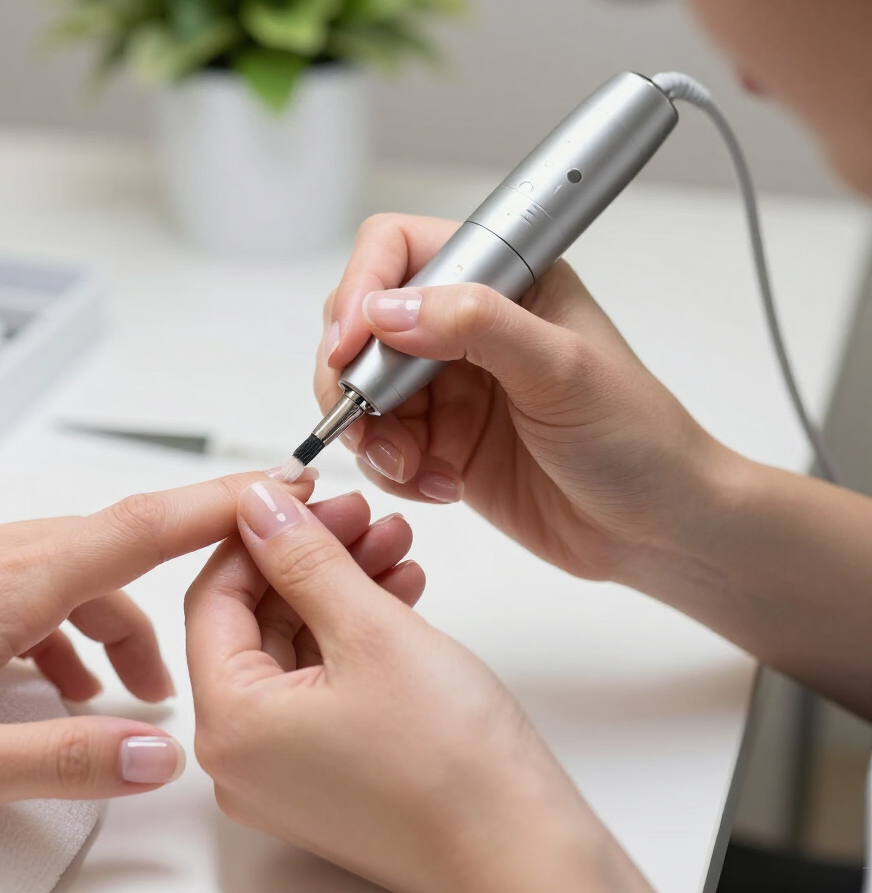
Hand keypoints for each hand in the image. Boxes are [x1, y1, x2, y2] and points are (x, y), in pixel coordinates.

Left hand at [0, 471, 312, 830]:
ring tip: (102, 697)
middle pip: (104, 553)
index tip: (278, 484)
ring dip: (96, 622)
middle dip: (154, 607)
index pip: (137, 526)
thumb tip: (159, 755)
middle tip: (178, 670)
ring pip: (55, 568)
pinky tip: (30, 681)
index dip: (218, 503)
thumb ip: (64, 761)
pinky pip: (8, 578)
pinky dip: (44, 621)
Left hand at [186, 479, 652, 892]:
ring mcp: (284, 771)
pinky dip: (356, 633)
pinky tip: (398, 591)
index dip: (259, 533)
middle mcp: (243, 757)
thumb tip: (261, 506)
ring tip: (393, 545)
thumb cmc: (456, 772)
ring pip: (295, 646)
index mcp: (231, 725)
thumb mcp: (372, 631)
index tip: (299, 492)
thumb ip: (305, 557)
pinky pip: (323, 682)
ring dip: (342, 587)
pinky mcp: (327, 773)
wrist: (525, 858)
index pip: (214, 597)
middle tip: (360, 514)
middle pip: (255, 620)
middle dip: (311, 556)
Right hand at [315, 214, 733, 580]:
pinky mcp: (440, 441)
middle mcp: (467, 326)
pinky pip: (379, 445)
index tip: (351, 347)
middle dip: (356, 376)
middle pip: (362, 322)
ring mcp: (450, 385)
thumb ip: (476, 327)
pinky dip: (392, 469)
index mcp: (503, 280)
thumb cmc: (637, 438)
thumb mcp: (564, 370)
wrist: (655, 528)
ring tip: (415, 467)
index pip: (399, 250)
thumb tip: (388, 310)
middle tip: (372, 421)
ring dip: (372, 433)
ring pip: (361, 389)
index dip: (361, 290)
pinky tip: (441, 485)